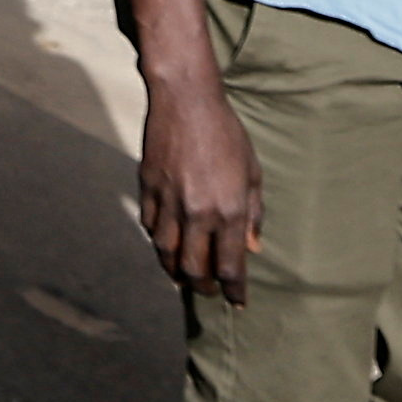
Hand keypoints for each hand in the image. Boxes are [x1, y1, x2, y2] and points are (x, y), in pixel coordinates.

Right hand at [139, 77, 263, 304]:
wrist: (186, 99)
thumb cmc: (226, 132)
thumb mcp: (251, 171)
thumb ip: (252, 213)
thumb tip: (252, 247)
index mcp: (228, 209)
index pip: (230, 266)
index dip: (234, 290)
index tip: (237, 302)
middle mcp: (197, 212)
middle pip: (194, 269)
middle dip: (204, 287)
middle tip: (209, 290)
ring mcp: (169, 201)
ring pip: (166, 253)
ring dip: (176, 272)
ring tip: (184, 277)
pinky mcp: (148, 188)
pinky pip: (151, 227)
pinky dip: (159, 242)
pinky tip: (168, 244)